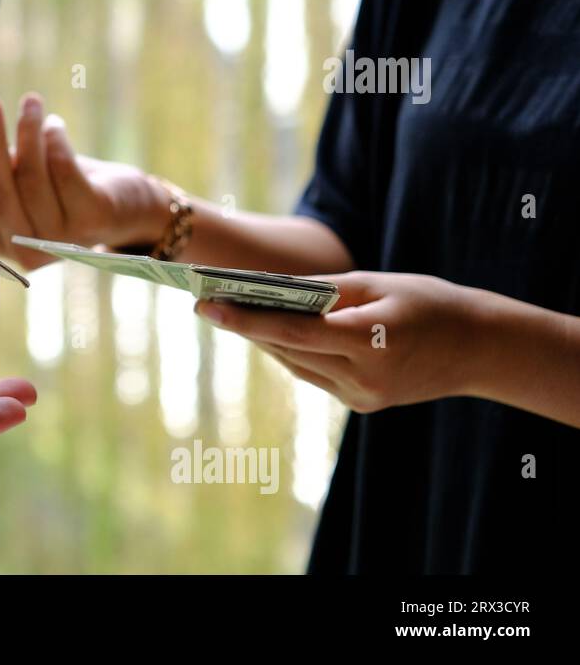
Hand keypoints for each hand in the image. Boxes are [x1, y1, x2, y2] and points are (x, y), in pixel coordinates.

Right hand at [0, 93, 171, 268]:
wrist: (132, 211)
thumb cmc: (70, 191)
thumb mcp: (25, 176)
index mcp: (6, 243)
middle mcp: (30, 249)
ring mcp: (62, 238)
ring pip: (32, 178)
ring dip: (27, 133)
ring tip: (29, 102)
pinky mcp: (91, 220)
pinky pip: (64, 173)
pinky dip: (55, 144)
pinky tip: (53, 124)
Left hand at [194, 272, 485, 412]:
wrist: (482, 348)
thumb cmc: (430, 303)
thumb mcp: (378, 284)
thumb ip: (324, 291)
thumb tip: (270, 291)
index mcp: (369, 342)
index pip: (291, 331)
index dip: (245, 319)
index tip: (205, 305)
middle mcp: (362, 377)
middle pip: (287, 350)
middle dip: (246, 326)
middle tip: (207, 301)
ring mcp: (362, 397)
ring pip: (297, 365)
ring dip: (264, 341)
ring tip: (228, 313)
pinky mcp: (363, 404)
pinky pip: (315, 375)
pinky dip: (292, 353)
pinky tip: (270, 333)